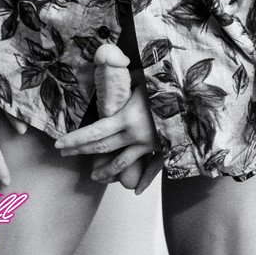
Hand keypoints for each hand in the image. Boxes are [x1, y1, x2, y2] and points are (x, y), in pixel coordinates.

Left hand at [56, 67, 162, 191]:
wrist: (196, 100)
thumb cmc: (169, 84)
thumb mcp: (144, 77)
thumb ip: (126, 77)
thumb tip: (111, 64)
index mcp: (127, 117)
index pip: (94, 132)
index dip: (75, 139)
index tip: (59, 144)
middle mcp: (134, 135)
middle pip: (102, 149)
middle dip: (80, 152)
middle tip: (64, 154)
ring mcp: (148, 145)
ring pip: (121, 164)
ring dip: (105, 171)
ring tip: (93, 175)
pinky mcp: (162, 150)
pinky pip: (150, 169)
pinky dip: (142, 181)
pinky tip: (135, 190)